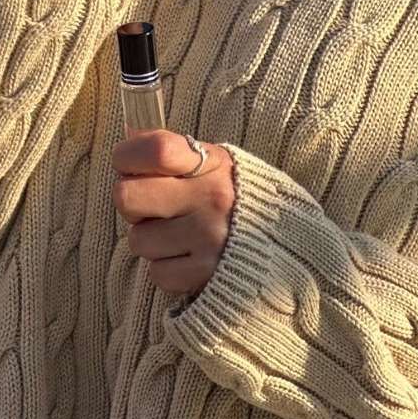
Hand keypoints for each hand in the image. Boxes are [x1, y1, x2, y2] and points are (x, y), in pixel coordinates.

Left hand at [111, 129, 234, 297]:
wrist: (292, 245)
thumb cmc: (237, 196)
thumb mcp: (214, 161)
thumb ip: (172, 151)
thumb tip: (125, 142)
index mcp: (210, 162)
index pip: (154, 150)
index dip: (127, 156)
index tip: (129, 165)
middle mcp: (211, 199)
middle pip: (126, 197)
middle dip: (132, 203)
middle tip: (152, 205)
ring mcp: (210, 239)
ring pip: (138, 240)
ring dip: (151, 239)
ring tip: (178, 234)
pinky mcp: (210, 276)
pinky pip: (158, 273)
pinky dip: (167, 268)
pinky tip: (188, 257)